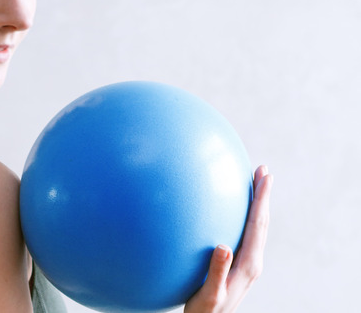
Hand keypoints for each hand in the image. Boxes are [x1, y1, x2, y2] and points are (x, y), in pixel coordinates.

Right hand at [184, 165, 272, 312]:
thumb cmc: (205, 312)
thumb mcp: (209, 295)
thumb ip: (217, 272)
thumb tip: (222, 246)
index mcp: (248, 264)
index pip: (257, 225)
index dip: (261, 199)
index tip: (264, 176)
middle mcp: (252, 261)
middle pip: (261, 222)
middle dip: (262, 195)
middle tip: (262, 170)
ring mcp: (246, 263)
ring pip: (255, 228)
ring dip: (256, 204)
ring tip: (253, 183)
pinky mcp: (238, 264)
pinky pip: (245, 234)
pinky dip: (244, 216)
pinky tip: (232, 209)